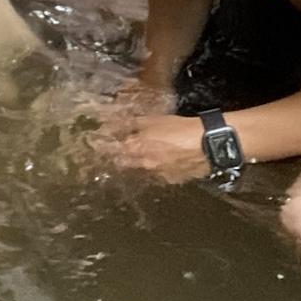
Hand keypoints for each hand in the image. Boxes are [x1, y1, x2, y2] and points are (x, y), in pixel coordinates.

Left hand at [92, 113, 208, 183]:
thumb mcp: (154, 120)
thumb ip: (134, 123)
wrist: (206, 146)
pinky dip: (155, 167)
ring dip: (137, 163)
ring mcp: (158, 175)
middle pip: (124, 165)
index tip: (94, 144)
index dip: (102, 147)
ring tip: (140, 154)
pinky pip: (158, 174)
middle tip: (115, 149)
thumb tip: (116, 123)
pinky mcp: (173, 180)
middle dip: (118, 157)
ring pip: (141, 171)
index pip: (112, 151)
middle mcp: (144, 166)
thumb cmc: (179, 129)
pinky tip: (161, 160)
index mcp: (137, 150)